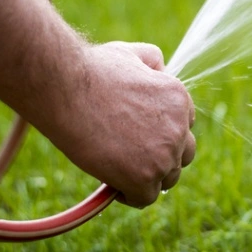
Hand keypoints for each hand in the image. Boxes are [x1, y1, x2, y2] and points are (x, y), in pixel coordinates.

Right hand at [42, 41, 195, 207]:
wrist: (67, 88)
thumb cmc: (92, 70)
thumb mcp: (131, 53)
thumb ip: (152, 60)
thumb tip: (161, 68)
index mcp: (179, 99)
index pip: (185, 127)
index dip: (162, 134)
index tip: (141, 137)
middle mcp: (179, 127)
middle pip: (182, 156)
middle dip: (160, 157)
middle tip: (131, 155)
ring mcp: (164, 154)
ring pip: (166, 179)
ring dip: (146, 176)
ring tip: (119, 168)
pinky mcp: (144, 177)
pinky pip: (145, 198)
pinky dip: (129, 195)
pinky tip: (111, 182)